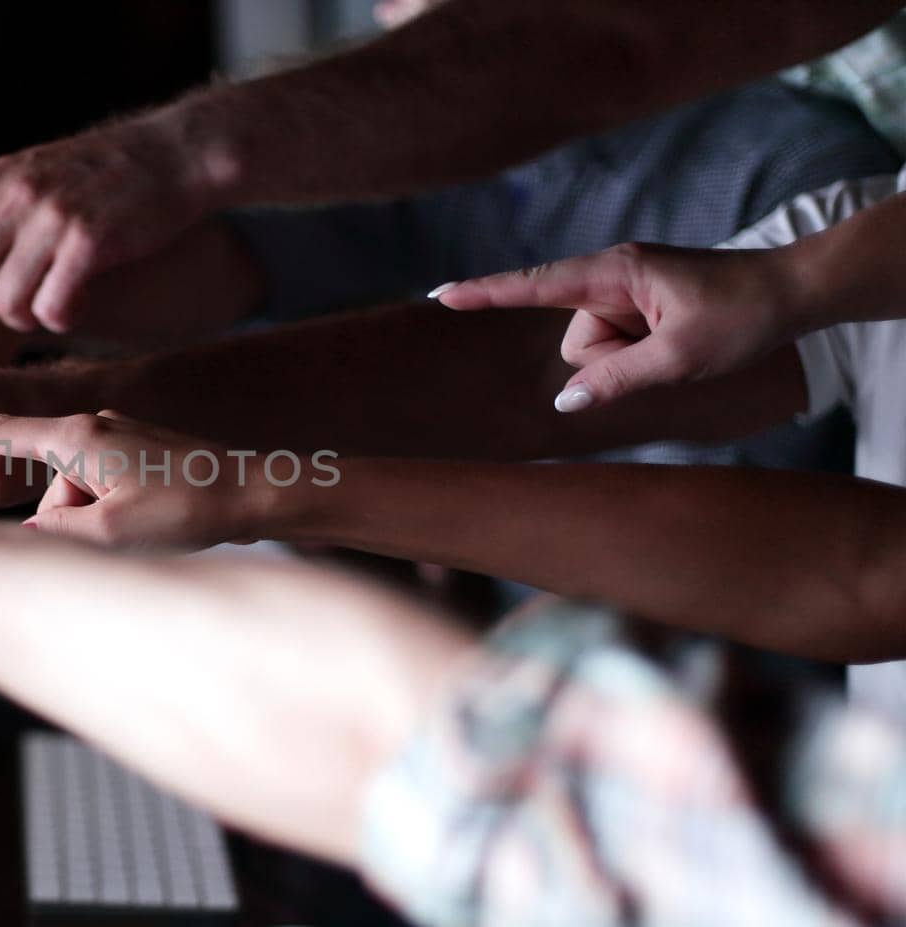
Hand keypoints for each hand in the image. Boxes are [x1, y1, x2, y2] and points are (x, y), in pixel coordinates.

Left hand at [0, 110, 227, 334]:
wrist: (173, 156)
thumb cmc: (100, 176)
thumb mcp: (32, 186)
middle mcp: (18, 197)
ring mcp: (54, 219)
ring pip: (7, 300)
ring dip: (19, 318)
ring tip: (43, 306)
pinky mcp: (92, 242)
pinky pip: (55, 305)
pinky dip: (58, 318)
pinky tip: (73, 308)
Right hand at [0, 412, 285, 548]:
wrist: (258, 491)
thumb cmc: (192, 503)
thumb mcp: (112, 531)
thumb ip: (54, 536)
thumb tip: (24, 542)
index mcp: (76, 437)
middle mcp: (90, 429)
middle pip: (39, 480)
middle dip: (52, 515)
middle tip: (93, 536)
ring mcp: (116, 441)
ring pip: (72, 495)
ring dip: (90, 524)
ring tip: (142, 535)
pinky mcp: (135, 458)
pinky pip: (98, 494)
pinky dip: (110, 518)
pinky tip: (149, 531)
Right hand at [432, 243, 795, 411]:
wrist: (794, 291)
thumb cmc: (742, 314)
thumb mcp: (680, 357)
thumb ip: (616, 379)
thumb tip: (567, 402)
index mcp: (615, 273)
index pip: (535, 285)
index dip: (486, 295)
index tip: (442, 297)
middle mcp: (612, 276)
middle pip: (574, 340)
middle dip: (608, 360)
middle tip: (667, 351)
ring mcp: (625, 291)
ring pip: (594, 349)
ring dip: (629, 359)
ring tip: (679, 344)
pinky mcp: (638, 304)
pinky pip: (615, 345)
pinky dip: (639, 354)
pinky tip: (676, 342)